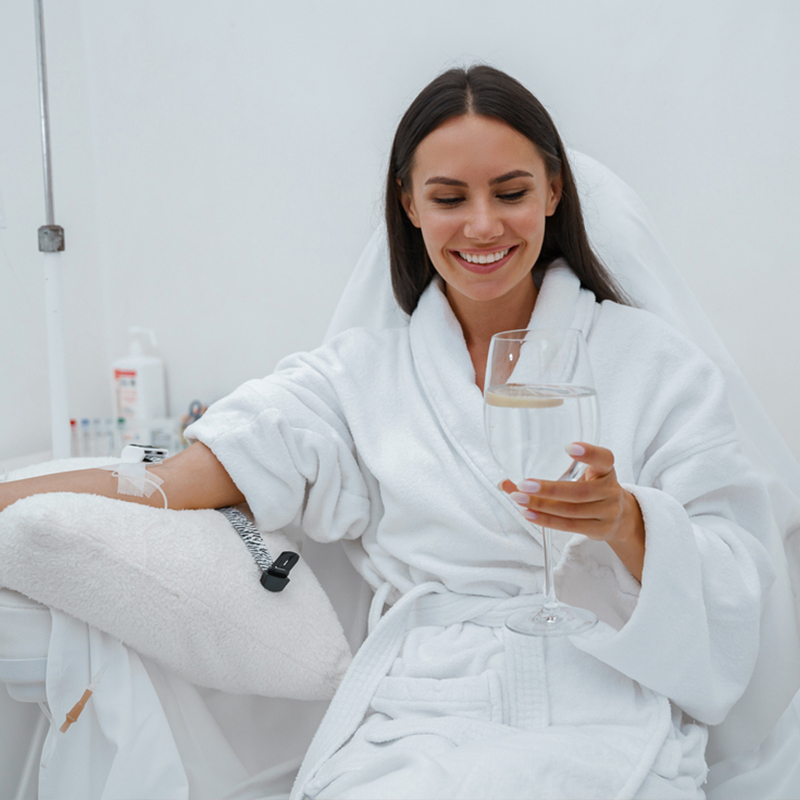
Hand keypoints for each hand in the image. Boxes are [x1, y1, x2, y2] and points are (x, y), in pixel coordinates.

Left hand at [501, 442, 644, 580]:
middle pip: (579, 492)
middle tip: (524, 484)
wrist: (619, 517)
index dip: (589, 453)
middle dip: (549, 489)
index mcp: (606, 470)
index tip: (569, 447)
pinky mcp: (600, 529)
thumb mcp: (577, 477)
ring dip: (542, 506)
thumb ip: (548, 477)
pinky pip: (570, 526)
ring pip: (571, 511)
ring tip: (519, 500)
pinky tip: (529, 514)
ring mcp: (608, 512)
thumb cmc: (590, 490)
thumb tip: (505, 483)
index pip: (604, 458)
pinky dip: (547, 520)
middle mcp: (610, 490)